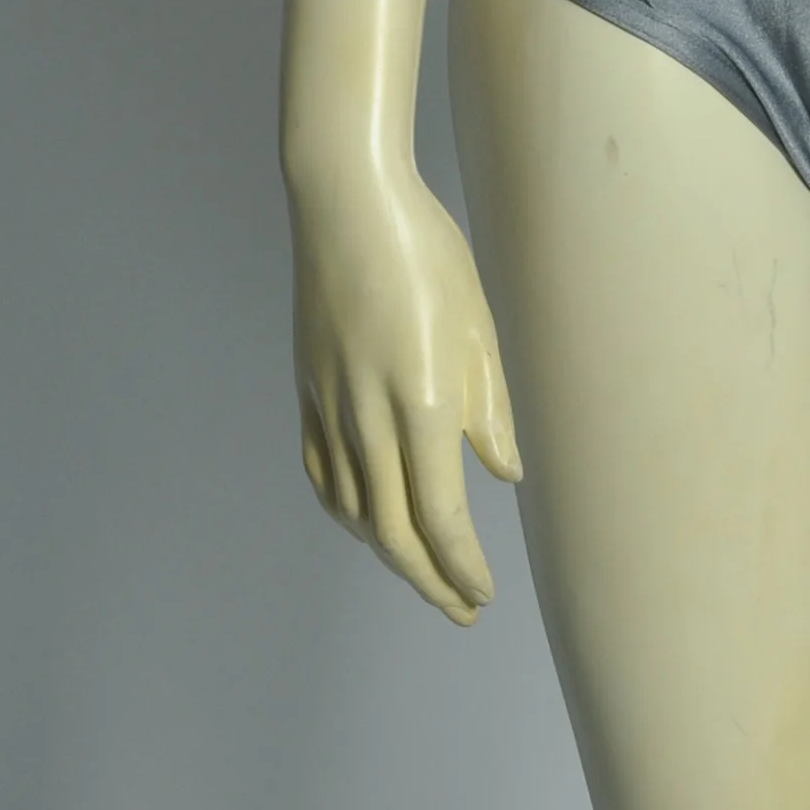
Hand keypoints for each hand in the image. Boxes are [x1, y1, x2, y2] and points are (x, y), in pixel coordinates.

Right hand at [287, 162, 521, 621]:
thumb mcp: (480, 327)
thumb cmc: (427, 253)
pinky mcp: (306, 390)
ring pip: (353, 509)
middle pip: (391, 530)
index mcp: (419, 401)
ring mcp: (328, 405)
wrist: (347, 201)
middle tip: (461, 608)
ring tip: (426, 571)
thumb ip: (491, 408)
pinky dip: (346, 512)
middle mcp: (367, 415)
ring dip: (389, 553)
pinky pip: (323, 473)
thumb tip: (503, 474)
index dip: (460, 565)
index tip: (483, 594)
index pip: (438, 515)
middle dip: (428, 580)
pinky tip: (368, 521)